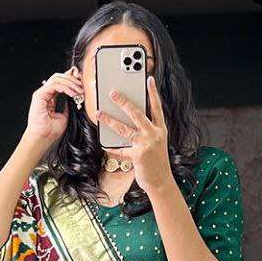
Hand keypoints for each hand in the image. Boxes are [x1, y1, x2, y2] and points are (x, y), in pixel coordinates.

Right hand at [26, 67, 83, 144]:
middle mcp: (45, 94)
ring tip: (78, 90)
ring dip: (70, 83)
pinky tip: (72, 93)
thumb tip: (73, 100)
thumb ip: (67, 107)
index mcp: (49, 98)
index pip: (60, 83)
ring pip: (57, 79)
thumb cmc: (49, 131)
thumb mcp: (64, 116)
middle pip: (59, 78)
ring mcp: (41, 94)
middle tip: (81, 86)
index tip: (81, 83)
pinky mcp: (39, 95)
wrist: (42, 138)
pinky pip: (54, 85)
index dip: (71, 80)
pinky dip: (65, 87)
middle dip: (72, 80)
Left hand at [98, 75, 171, 195]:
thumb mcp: (157, 142)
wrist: (161, 181)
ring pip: (124, 128)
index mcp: (160, 129)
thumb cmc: (157, 161)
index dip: (153, 92)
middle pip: (137, 113)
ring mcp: (146, 144)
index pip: (156, 107)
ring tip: (99, 113)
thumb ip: (147, 130)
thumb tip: (130, 120)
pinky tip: (103, 143)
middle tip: (112, 92)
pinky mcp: (138, 155)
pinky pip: (121, 148)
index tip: (149, 79)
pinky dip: (111, 146)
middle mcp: (154, 134)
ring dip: (110, 120)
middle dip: (123, 102)